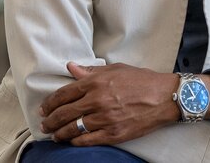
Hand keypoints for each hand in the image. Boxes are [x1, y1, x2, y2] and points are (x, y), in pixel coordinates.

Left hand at [39, 62, 179, 145]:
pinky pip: (88, 140)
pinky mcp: (113, 134)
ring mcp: (105, 119)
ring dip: (60, 133)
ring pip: (73, 129)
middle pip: (64, 113)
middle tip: (44, 124)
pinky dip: (76, 142)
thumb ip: (91, 71)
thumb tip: (71, 67)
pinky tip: (71, 141)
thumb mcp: (115, 69)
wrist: (164, 97)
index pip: (64, 94)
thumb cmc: (142, 81)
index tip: (44, 108)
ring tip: (55, 135)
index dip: (50, 103)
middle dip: (50, 120)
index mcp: (96, 83)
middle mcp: (97, 101)